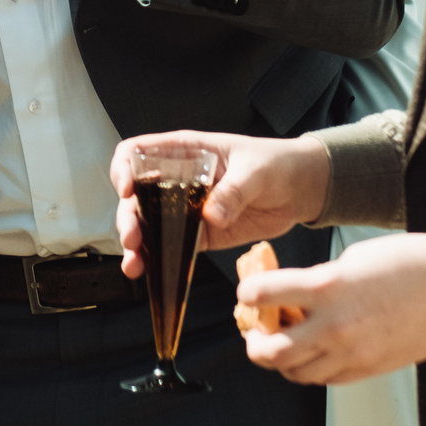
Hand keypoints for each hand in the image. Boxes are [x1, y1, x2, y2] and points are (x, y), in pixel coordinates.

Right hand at [113, 130, 327, 271]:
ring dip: (137, 244)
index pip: (137, 153)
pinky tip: (150, 273)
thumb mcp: (255, 170)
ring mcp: (186, 209)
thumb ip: (233, 190)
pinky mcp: (200, 234)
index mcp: (184, 153)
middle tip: (132, 238)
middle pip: (136, 196)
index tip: (127, 189)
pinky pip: (172, 248)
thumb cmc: (276, 164)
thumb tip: (211, 215)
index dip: (124, 169)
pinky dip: (159, 261)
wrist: (302, 190)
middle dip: (128, 217)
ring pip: (148, 225)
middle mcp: (177, 180)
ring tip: (135, 264)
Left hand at [237, 232, 425, 383]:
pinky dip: (313, 369)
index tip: (247, 292)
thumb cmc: (407, 262)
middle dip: (253, 344)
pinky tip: (315, 352)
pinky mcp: (371, 368)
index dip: (247, 293)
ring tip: (283, 343)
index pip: (263, 295)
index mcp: (327, 287)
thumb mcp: (351, 259)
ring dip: (283, 360)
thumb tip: (292, 296)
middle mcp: (335, 325)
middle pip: (272, 352)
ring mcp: (354, 352)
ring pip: (298, 372)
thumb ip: (318, 281)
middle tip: (253, 333)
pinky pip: (328, 378)